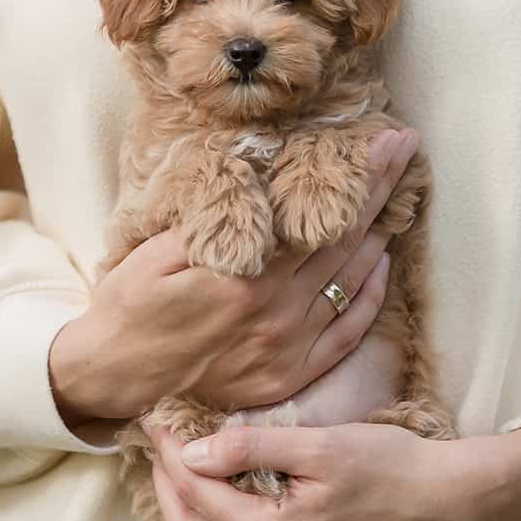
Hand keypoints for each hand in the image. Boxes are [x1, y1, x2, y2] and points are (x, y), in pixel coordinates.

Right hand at [51, 130, 421, 420]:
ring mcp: (287, 349)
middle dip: (379, 193)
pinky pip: (345, 334)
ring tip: (401, 196)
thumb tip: (259, 176)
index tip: (387, 142)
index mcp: (247, 279)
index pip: (322, 216)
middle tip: (405, 149)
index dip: (359, 179)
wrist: (114, 379)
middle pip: (344, 240)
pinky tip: (381, 266)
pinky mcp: (288, 377)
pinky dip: (369, 298)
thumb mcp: (156, 250)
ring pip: (351, 282)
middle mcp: (277, 314)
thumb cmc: (130, 306)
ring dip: (382, 235)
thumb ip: (213, 222)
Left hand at [145, 421, 520, 520]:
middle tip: (162, 447)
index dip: (168, 452)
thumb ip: (248, 447)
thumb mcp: (319, 443)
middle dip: (169, 486)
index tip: (155, 421)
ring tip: (190, 482)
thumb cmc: (391, 466)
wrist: (452, 506)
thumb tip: (189, 453)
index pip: (195, 492)